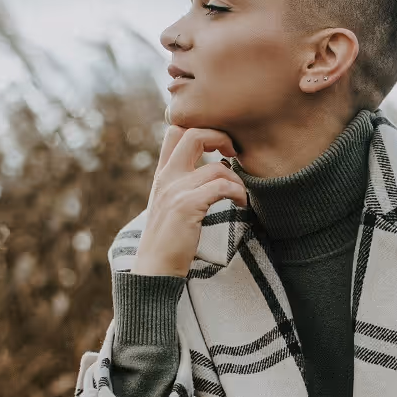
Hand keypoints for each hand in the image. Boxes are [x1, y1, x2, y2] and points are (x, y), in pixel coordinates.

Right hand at [132, 125, 247, 277]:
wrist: (155, 268)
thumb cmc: (169, 240)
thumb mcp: (169, 204)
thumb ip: (183, 183)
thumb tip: (214, 168)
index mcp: (162, 174)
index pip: (175, 130)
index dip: (200, 127)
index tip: (218, 146)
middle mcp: (166, 177)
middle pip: (193, 134)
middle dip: (220, 136)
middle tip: (233, 153)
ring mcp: (175, 191)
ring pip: (216, 167)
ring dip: (237, 179)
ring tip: (241, 196)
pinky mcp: (187, 206)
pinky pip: (221, 187)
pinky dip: (238, 193)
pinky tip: (241, 204)